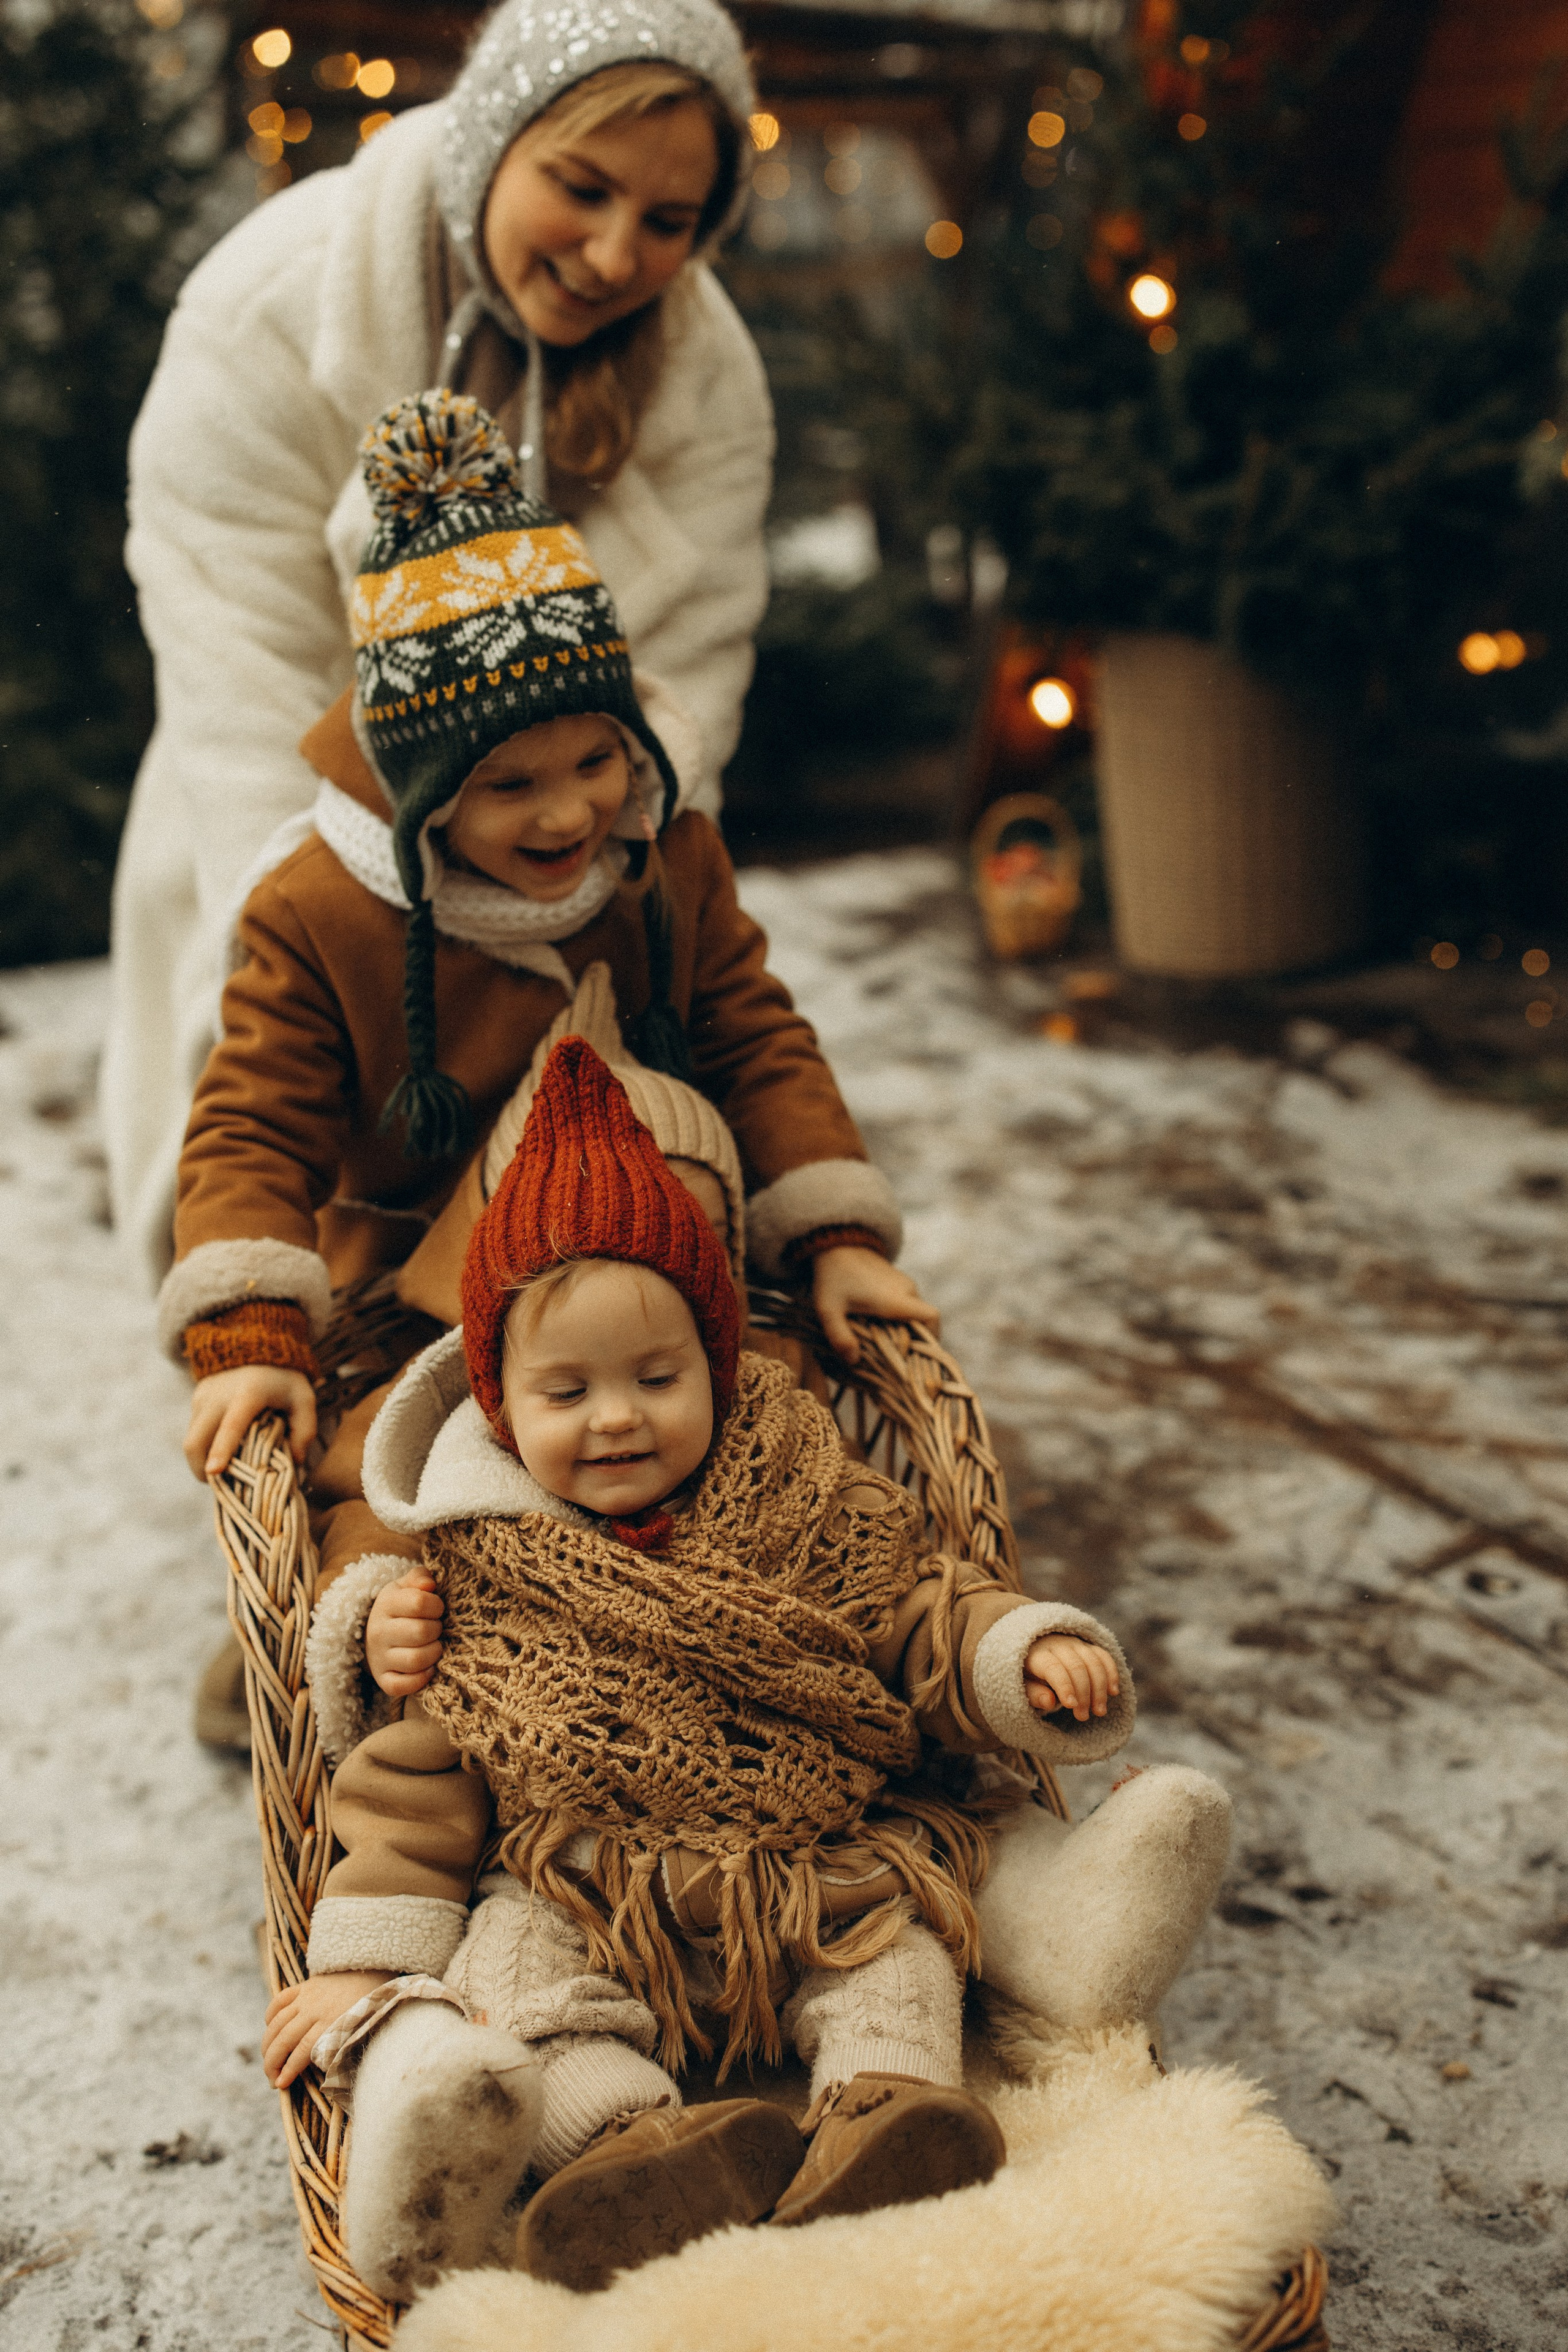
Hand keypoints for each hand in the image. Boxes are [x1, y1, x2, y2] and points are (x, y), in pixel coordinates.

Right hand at [184, 1365, 316, 1481]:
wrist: (254, 1344)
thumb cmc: (283, 1378)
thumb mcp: (303, 1399)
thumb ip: (305, 1430)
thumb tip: (295, 1461)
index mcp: (248, 1395)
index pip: (231, 1427)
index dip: (222, 1450)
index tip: (213, 1472)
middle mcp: (219, 1396)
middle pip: (196, 1442)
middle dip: (202, 1470)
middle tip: (220, 1485)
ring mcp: (203, 1397)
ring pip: (191, 1440)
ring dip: (202, 1461)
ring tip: (222, 1471)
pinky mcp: (196, 1399)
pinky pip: (194, 1431)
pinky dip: (203, 1447)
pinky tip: (220, 1450)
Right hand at [263, 1970, 391, 2088]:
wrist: (370, 1969)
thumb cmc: (369, 2005)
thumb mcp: (360, 2028)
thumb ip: (339, 2048)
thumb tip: (324, 2076)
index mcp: (332, 2020)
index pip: (304, 2049)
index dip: (289, 2069)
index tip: (280, 2085)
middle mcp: (315, 2008)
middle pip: (285, 2038)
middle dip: (272, 2062)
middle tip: (270, 2079)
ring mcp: (306, 1996)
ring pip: (277, 2022)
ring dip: (267, 2044)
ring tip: (267, 2061)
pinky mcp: (303, 1986)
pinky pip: (279, 2001)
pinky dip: (270, 2016)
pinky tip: (270, 2030)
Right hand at [367, 1567, 445, 1696]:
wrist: (373, 1635)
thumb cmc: (400, 1608)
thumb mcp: (406, 1587)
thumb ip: (419, 1577)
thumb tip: (429, 1584)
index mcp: (386, 1604)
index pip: (419, 1602)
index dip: (437, 1605)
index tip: (437, 1609)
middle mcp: (378, 1632)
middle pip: (421, 1632)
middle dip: (438, 1630)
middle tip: (437, 1629)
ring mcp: (379, 1658)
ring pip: (416, 1660)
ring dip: (434, 1653)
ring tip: (435, 1646)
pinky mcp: (383, 1680)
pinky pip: (403, 1686)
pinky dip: (421, 1679)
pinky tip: (428, 1668)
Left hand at [811, 1246, 939, 1364]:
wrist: (835, 1242)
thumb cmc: (833, 1276)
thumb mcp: (829, 1310)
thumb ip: (840, 1337)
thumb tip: (854, 1361)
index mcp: (896, 1299)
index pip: (931, 1318)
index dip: (933, 1338)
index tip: (919, 1355)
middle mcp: (906, 1290)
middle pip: (923, 1320)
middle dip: (914, 1339)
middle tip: (895, 1356)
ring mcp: (903, 1282)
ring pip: (914, 1312)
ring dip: (904, 1327)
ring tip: (883, 1341)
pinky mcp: (896, 1279)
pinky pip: (906, 1302)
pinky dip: (899, 1316)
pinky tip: (877, 1324)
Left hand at [1024, 1635, 1120, 1721]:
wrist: (1033, 1651)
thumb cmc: (1027, 1675)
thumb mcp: (1022, 1686)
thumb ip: (1033, 1694)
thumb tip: (1048, 1701)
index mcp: (1037, 1654)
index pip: (1053, 1668)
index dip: (1064, 1686)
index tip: (1071, 1706)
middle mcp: (1057, 1645)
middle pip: (1076, 1666)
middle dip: (1083, 1693)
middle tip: (1083, 1717)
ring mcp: (1075, 1644)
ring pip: (1093, 1662)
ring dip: (1100, 1688)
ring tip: (1099, 1711)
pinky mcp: (1088, 1646)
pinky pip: (1103, 1656)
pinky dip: (1111, 1673)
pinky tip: (1113, 1692)